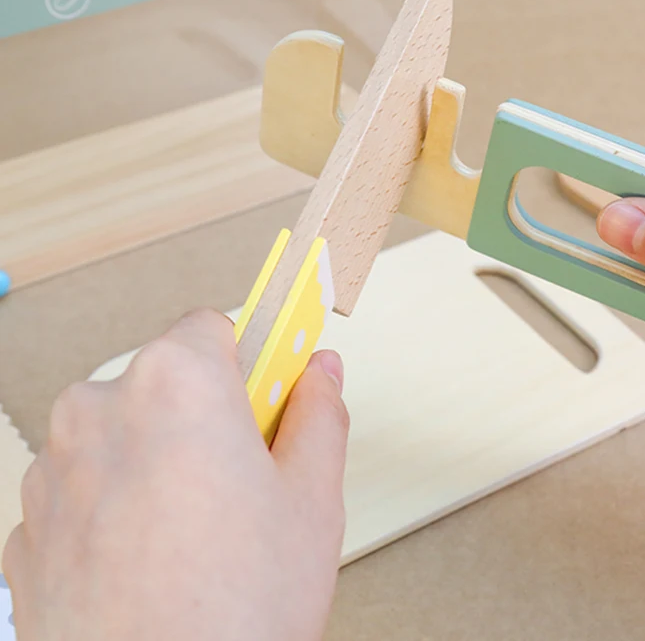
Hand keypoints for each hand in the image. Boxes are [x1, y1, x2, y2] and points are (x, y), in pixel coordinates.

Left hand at [2, 309, 348, 640]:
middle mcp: (99, 411)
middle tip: (248, 474)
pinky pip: (87, 486)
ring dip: (161, 457)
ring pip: (126, 433)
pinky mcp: (29, 527)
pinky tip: (156, 558)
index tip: (272, 382)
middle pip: (167, 380)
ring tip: (203, 528)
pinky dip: (118, 504)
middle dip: (208, 413)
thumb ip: (319, 413)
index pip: (216, 326)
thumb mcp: (312, 498)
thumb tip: (322, 372)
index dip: (254, 359)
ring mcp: (54, 470)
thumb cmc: (235, 613)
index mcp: (174, 383)